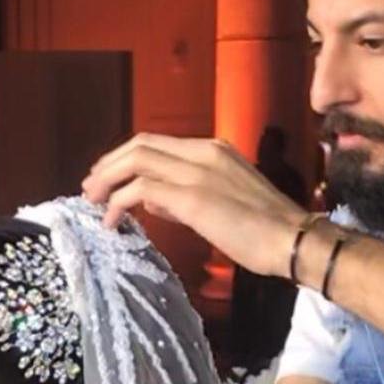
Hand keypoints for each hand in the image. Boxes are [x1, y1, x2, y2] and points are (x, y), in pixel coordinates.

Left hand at [80, 134, 309, 276]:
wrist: (293, 241)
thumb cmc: (263, 230)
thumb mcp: (221, 201)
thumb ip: (184, 195)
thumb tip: (149, 198)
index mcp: (212, 150)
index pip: (156, 142)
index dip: (123, 156)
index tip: (106, 177)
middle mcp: (203, 152)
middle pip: (140, 144)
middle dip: (108, 164)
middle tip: (90, 188)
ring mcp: (198, 172)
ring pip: (136, 160)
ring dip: (107, 179)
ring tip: (93, 201)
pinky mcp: (193, 197)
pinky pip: (141, 189)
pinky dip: (119, 202)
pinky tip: (112, 221)